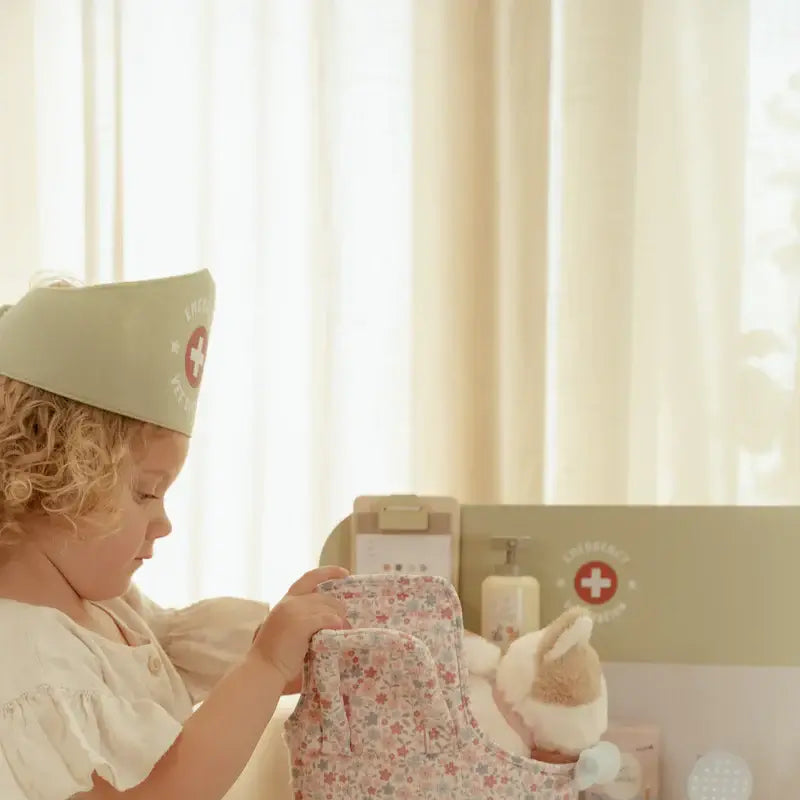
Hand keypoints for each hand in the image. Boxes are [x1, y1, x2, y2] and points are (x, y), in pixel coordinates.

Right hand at [250, 566, 348, 682]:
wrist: (262, 671)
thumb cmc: (274, 658)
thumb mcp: (286, 630)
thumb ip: (303, 620)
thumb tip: (331, 620)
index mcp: (285, 602)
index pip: (309, 578)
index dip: (328, 572)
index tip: (345, 573)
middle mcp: (289, 603)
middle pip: (323, 596)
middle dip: (338, 608)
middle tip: (345, 621)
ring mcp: (294, 612)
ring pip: (327, 607)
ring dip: (339, 618)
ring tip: (343, 630)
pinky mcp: (300, 624)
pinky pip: (326, 618)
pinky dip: (335, 623)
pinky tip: (338, 630)